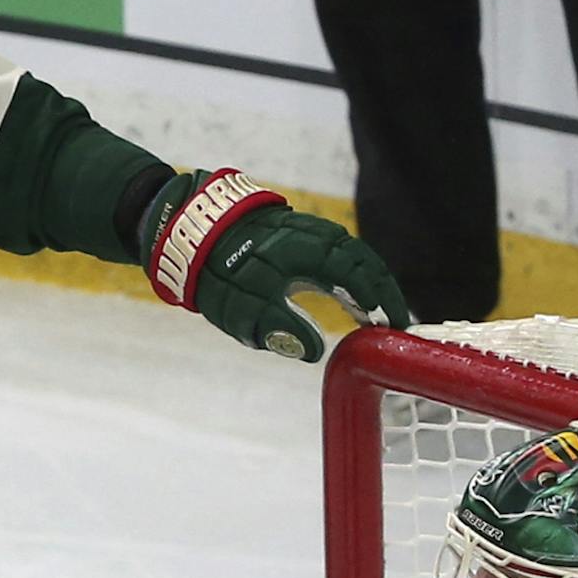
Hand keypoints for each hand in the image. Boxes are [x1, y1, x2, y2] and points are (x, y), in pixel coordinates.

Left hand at [140, 168, 409, 361]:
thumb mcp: (246, 311)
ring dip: (365, 275)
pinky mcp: (287, 225)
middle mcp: (312, 234)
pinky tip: (341, 284)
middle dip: (382, 288)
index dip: (382, 301)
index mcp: (309, 253)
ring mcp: (300, 226)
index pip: (361, 276)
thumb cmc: (216, 271)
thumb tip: (316, 352)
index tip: (395, 325)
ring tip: (373, 305)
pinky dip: (346, 264)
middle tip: (395, 318)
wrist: (182, 225)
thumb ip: (284, 330)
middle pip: (362, 259)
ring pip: (347, 249)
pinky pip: (329, 244)